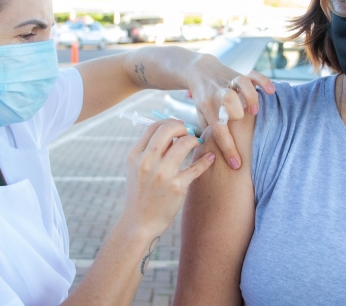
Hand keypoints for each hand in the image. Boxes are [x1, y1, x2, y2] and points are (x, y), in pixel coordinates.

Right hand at [120, 120, 215, 236]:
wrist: (139, 224)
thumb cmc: (140, 195)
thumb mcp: (137, 170)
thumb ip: (150, 152)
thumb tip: (172, 135)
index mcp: (136, 155)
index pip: (154, 127)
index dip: (169, 122)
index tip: (178, 128)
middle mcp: (147, 162)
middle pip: (168, 129)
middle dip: (182, 128)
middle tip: (188, 134)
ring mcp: (162, 174)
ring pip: (185, 143)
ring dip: (194, 141)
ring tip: (196, 145)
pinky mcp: (177, 186)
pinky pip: (196, 167)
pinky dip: (206, 160)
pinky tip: (210, 159)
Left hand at [188, 55, 274, 169]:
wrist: (199, 71)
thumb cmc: (204, 101)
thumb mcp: (202, 117)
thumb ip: (210, 132)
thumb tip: (217, 157)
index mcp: (208, 107)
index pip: (218, 130)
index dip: (228, 149)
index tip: (237, 164)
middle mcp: (218, 94)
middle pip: (228, 100)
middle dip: (237, 113)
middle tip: (242, 122)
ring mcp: (229, 82)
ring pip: (241, 84)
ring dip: (250, 97)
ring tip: (255, 111)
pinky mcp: (239, 74)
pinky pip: (253, 75)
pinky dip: (263, 82)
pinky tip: (271, 92)